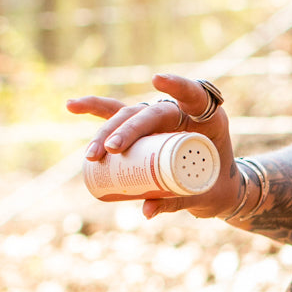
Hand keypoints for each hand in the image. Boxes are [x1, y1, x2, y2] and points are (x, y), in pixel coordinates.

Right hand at [67, 74, 237, 219]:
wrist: (220, 188)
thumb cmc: (217, 187)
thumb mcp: (204, 195)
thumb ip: (178, 201)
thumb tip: (145, 211)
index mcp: (208, 118)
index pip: (193, 94)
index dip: (177, 86)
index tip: (156, 81)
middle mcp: (182, 111)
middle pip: (150, 112)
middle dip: (127, 129)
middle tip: (111, 150)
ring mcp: (160, 117)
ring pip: (129, 114)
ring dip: (107, 130)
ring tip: (92, 154)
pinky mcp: (144, 127)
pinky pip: (118, 115)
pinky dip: (95, 110)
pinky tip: (71, 105)